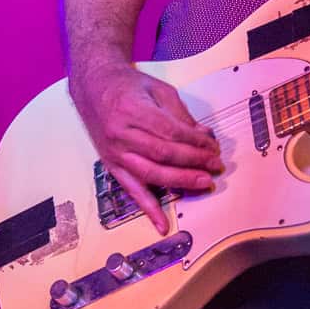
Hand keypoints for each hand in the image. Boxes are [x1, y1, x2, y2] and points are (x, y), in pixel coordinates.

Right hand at [71, 62, 222, 233]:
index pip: (171, 132)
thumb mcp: (159, 89)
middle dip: (193, 163)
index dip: (195, 143)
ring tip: (203, 183)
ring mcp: (115, 152)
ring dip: (180, 181)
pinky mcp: (112, 166)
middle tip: (215, 167)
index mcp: (133, 110)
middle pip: (163, 154)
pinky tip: (162, 223)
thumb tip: (204, 136)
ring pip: (150, 173)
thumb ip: (181, 114)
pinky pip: (131, 190)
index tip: (213, 147)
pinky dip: (148, 208)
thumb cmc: (128, 86)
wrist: (94, 87)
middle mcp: (121, 133)